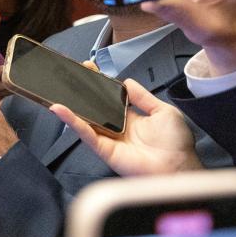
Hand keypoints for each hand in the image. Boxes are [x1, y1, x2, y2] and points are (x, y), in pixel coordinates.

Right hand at [49, 77, 200, 175]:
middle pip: (94, 108)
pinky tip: (61, 110)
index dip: (99, 85)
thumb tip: (127, 81)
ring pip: (85, 121)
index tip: (90, 70)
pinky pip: (86, 134)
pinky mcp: (104, 149)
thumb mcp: (163, 111)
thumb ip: (142, 97)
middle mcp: (117, 129)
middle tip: (71, 75)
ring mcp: (109, 139)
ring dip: (70, 107)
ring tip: (56, 92)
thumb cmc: (177, 144)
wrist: (179, 166)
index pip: (109, 99)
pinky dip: (72, 122)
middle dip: (81, 92)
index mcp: (131, 119)